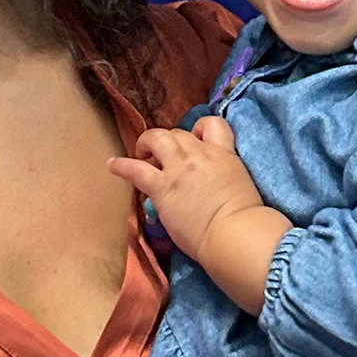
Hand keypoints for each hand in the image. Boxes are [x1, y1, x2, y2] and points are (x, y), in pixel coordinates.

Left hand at [109, 116, 289, 313]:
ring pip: (157, 138)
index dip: (200, 129)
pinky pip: (136, 170)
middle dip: (170, 142)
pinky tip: (112, 166)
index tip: (195, 140)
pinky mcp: (162, 187)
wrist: (234, 232)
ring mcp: (179, 169)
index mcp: (223, 154)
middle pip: (178, 134)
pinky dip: (122, 166)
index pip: (212, 124)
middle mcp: (199, 155)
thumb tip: (219, 187)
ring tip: (142, 153)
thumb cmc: (245, 218)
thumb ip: (227, 178)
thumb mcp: (242, 185)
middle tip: (165, 156)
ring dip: (147, 143)